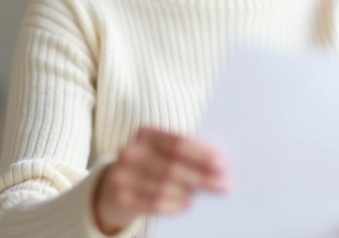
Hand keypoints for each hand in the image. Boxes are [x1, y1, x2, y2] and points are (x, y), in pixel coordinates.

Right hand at [92, 126, 230, 233]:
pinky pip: (152, 203)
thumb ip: (185, 154)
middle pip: (173, 165)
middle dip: (202, 176)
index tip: (223, 163)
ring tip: (212, 193)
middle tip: (225, 184)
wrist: (113, 186)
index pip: (177, 142)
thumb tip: (218, 164)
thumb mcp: (162, 152)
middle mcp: (130, 152)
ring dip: (192, 191)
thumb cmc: (150, 165)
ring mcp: (122, 175)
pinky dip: (174, 205)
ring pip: (163, 186)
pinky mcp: (121, 198)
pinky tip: (190, 205)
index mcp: (145, 133)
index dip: (201, 154)